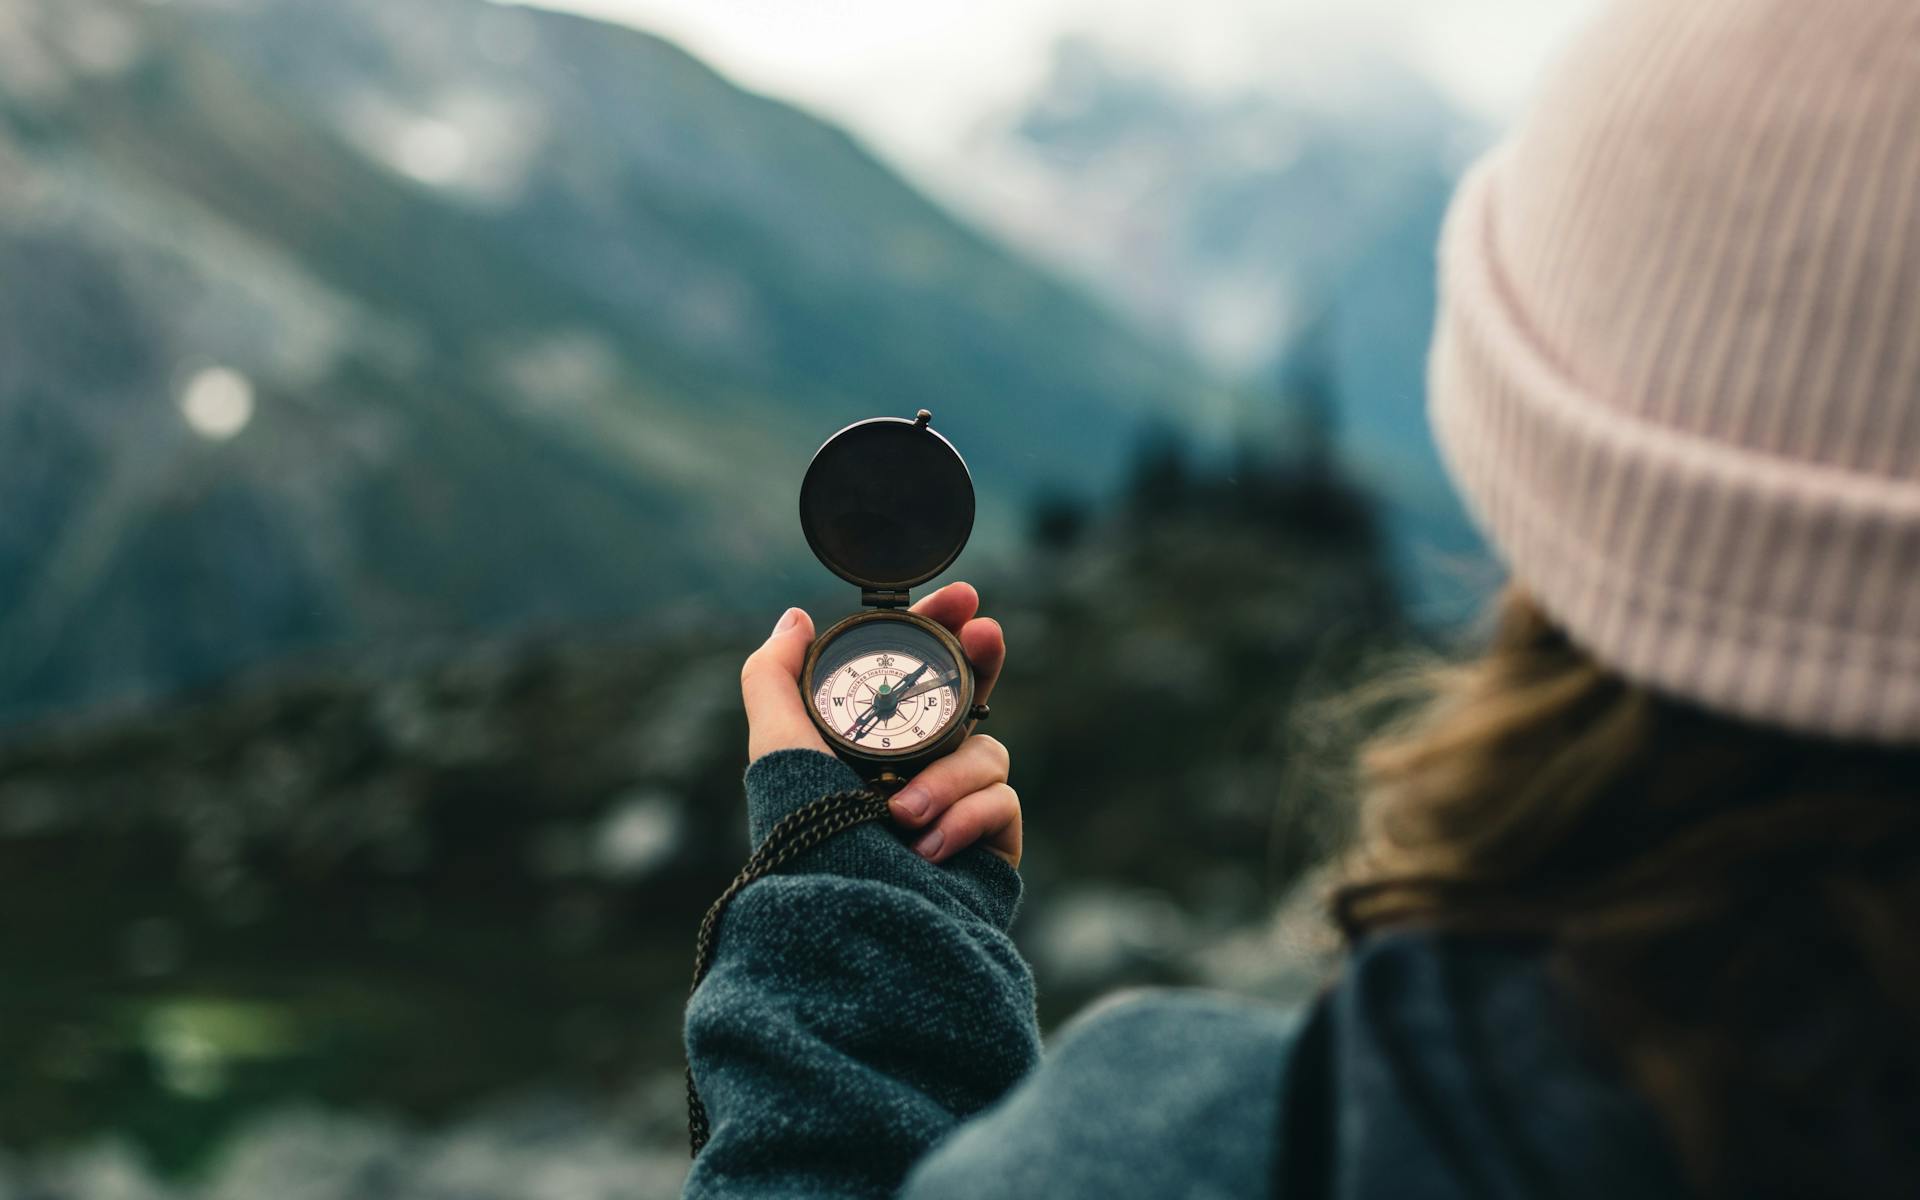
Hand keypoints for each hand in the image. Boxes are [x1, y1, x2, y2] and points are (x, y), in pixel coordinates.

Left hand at [739, 582, 1017, 865]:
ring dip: (947, 776)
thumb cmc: (808, 839)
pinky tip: (928, 848)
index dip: (942, 631)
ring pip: (985, 751)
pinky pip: (1001, 801)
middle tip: (986, 632)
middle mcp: (916, 773)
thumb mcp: (777, 747)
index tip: (961, 596)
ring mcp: (957, 809)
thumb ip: (774, 676)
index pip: (916, 675)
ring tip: (902, 815)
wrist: (849, 924)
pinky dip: (964, 818)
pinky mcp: (990, 846)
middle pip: (970, 699)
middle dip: (982, 660)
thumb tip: (795, 617)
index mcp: (871, 747)